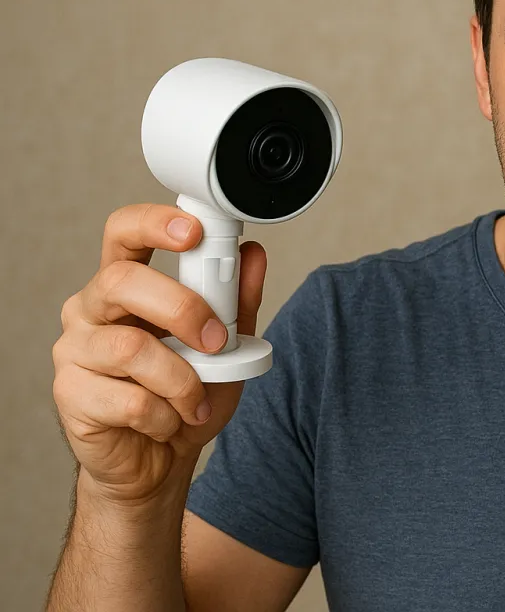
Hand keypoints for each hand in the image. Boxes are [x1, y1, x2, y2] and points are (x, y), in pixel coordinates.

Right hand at [52, 204, 267, 503]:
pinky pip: (128, 399)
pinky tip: (168, 422)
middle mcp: (92, 310)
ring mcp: (75, 351)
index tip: (193, 230)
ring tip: (196, 401)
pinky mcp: (70, 395)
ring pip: (130, 348)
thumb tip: (254, 254)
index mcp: (126, 286)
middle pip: (122, 282)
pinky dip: (165, 414)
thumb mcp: (226, 346)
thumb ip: (237, 301)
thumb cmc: (186, 395)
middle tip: (216, 342)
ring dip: (181, 380)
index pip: (123, 233)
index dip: (153, 224)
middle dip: (182, 309)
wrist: (160, 460)